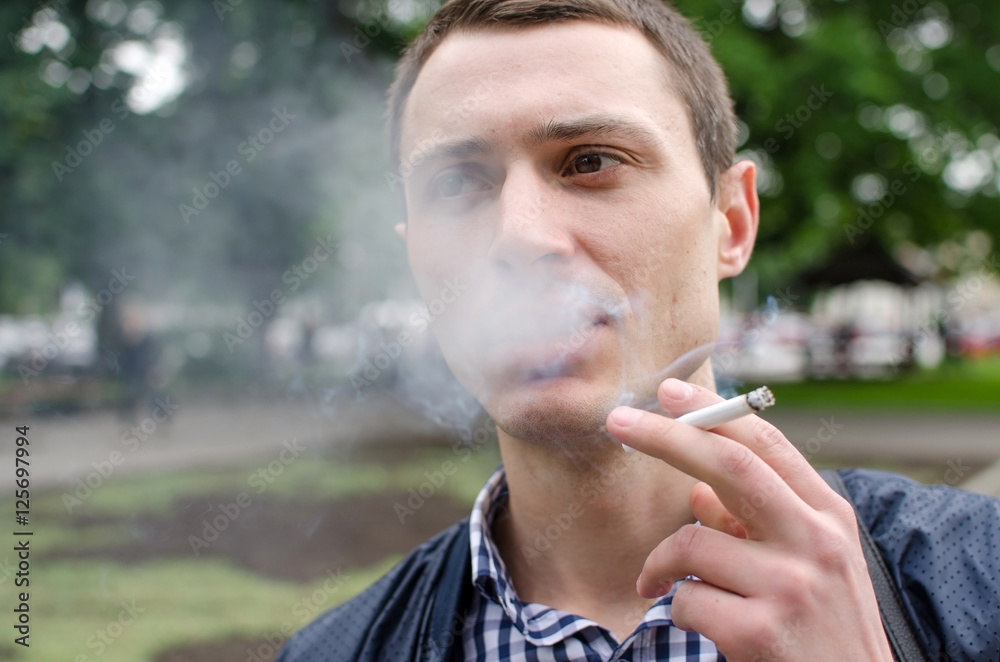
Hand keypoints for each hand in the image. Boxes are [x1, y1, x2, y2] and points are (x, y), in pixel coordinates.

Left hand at [605, 379, 893, 661]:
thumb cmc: (822, 629)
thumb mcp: (808, 565)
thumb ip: (756, 522)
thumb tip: (696, 488)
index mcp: (829, 517)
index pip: (766, 446)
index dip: (713, 413)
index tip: (669, 391)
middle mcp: (816, 544)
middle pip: (730, 468)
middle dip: (667, 436)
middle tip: (617, 419)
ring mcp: (791, 589)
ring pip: (692, 542)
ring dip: (661, 560)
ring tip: (657, 580)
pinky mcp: (760, 634)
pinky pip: (686, 600)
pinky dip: (676, 607)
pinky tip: (699, 624)